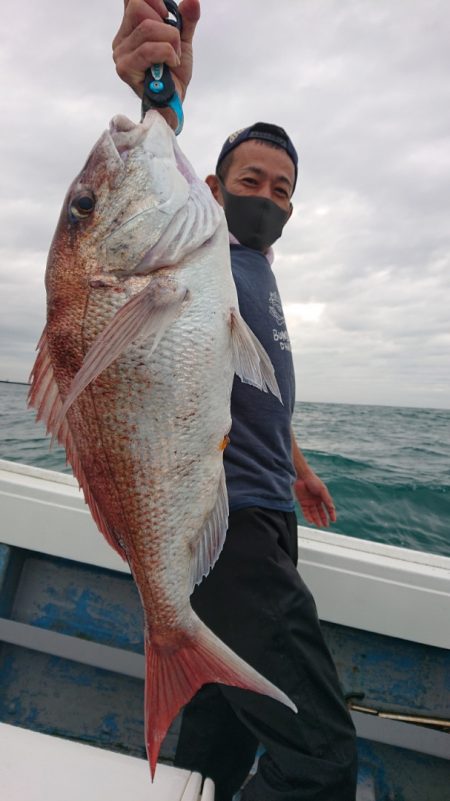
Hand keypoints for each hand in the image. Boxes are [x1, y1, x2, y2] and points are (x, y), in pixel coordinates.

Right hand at [113, 0, 200, 125]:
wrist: (172, 103)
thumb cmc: (173, 74)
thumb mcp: (182, 41)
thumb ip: (185, 20)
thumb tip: (193, 0)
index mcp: (130, 28)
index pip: (131, 0)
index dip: (152, 0)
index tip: (165, 14)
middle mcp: (121, 39)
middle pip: (138, 7)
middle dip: (165, 23)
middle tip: (174, 43)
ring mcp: (121, 54)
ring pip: (147, 28)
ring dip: (170, 41)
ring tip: (174, 57)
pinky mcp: (125, 68)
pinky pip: (149, 49)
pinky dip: (168, 53)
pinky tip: (171, 64)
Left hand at [294, 472, 335, 527]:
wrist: (302, 477)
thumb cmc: (313, 481)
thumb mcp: (322, 490)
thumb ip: (327, 499)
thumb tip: (332, 508)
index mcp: (322, 497)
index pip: (328, 507)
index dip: (331, 514)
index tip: (333, 520)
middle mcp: (316, 501)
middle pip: (321, 512)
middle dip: (323, 519)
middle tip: (326, 525)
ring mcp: (309, 502)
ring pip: (313, 513)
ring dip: (316, 519)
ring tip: (319, 525)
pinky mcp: (302, 503)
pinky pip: (305, 512)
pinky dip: (308, 517)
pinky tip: (311, 521)